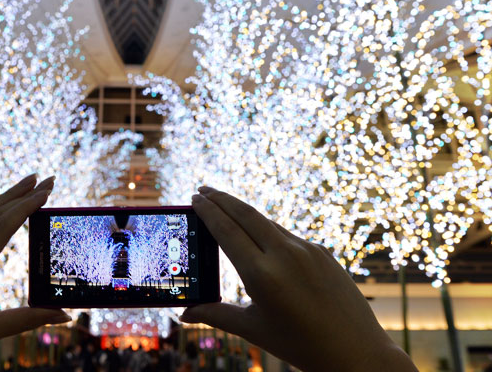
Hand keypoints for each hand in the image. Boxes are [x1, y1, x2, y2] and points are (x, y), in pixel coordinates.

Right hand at [181, 187, 416, 371]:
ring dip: (244, 212)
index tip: (194, 197)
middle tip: (203, 189)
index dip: (208, 211)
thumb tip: (184, 313)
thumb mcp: (253, 329)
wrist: (356, 352)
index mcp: (262, 274)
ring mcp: (307, 250)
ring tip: (226, 209)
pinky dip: (267, 230)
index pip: (227, 230)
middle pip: (246, 214)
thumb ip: (216, 315)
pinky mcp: (323, 252)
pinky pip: (288, 235)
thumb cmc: (300, 345)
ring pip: (267, 222)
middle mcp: (285, 254)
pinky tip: (259, 235)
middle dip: (221, 198)